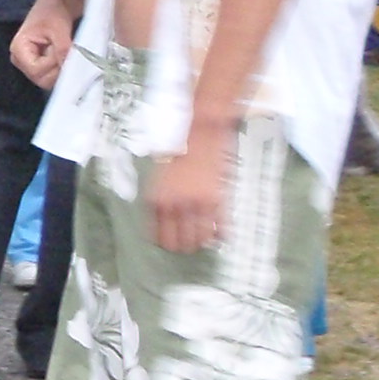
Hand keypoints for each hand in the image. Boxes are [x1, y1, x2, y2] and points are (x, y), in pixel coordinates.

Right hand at [12, 0, 79, 88]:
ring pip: (47, 81)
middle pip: (40, 79)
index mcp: (18, 49)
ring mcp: (28, 65)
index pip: (36, 70)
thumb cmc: (52, 12)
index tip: (61, 50)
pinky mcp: (38, 67)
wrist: (55, 6)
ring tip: (61, 50)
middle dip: (57, 68)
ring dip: (60, 68)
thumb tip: (68, 67)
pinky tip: (62, 56)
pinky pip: (51, 77)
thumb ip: (62, 49)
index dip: (53, 64)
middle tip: (63, 51)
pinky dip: (61, 69)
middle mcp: (20, 61)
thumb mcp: (59, 29)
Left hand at [146, 126, 230, 253]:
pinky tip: (222, 237)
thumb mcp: (160, 176)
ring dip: (201, 243)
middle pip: (178, 242)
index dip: (165, 243)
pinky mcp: (217, 200)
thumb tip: (162, 219)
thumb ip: (161, 198)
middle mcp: (175, 205)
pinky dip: (221, 236)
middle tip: (188, 246)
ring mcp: (197, 204)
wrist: (201, 133)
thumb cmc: (180, 151)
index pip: (158, 236)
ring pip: (199, 239)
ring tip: (204, 242)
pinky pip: (220, 228)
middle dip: (183, 246)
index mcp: (157, 200)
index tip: (169, 245)